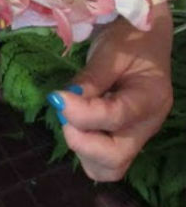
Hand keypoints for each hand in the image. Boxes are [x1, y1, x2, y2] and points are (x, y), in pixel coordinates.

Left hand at [47, 11, 172, 180]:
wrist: (143, 38)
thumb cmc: (129, 39)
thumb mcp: (110, 52)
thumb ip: (90, 78)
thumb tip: (63, 101)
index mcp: (150, 98)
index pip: (115, 117)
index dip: (82, 112)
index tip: (57, 97)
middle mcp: (146, 125)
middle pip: (115, 160)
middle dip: (81, 141)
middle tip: (64, 111)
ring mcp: (134, 134)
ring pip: (107, 167)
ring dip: (81, 148)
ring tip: (71, 117)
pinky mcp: (121, 136)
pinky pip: (101, 158)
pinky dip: (83, 146)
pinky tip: (76, 121)